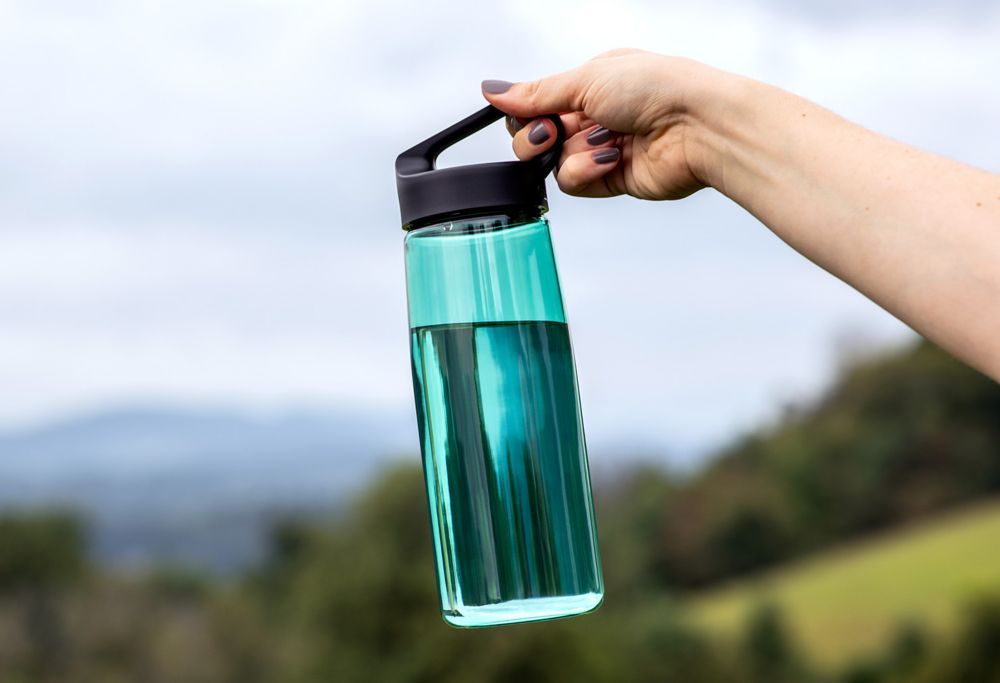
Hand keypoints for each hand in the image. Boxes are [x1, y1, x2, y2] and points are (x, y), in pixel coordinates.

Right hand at [481, 49, 721, 200]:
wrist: (698, 125)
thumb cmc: (656, 88)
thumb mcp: (586, 81)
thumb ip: (536, 94)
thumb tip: (493, 91)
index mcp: (590, 84)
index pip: (536, 105)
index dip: (524, 114)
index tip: (526, 116)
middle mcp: (594, 116)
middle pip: (536, 138)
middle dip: (537, 138)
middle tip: (549, 134)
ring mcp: (602, 149)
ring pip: (554, 163)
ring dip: (572, 153)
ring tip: (601, 141)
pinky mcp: (612, 179)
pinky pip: (575, 183)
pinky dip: (587, 171)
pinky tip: (612, 158)